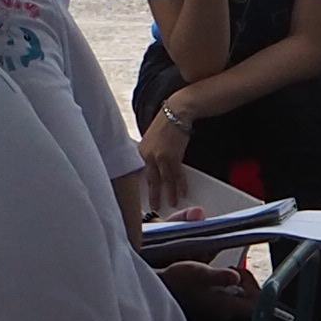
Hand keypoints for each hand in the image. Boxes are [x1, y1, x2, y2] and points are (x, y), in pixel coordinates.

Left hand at [139, 102, 198, 217]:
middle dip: (153, 195)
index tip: (140, 198)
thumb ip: (147, 154)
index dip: (140, 187)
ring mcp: (161, 157)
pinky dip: (181, 185)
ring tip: (171, 203)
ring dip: (169, 193)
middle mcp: (148, 156)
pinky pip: (177, 175)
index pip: (138, 174)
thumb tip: (147, 168)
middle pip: (151, 180)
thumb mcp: (149, 140)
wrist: (176, 113)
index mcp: (139, 152)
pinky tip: (182, 192)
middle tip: (154, 207)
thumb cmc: (163, 125)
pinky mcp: (174, 156)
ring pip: (165, 180)